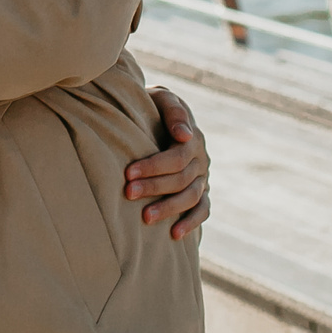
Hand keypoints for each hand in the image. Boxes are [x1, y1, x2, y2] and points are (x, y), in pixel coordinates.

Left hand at [126, 85, 210, 239]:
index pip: (177, 157)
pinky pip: (203, 210)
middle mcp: (201, 159)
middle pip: (181, 179)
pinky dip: (191, 222)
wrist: (158, 114)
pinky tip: (175, 234)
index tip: (128, 173)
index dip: (153, 166)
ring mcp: (203, 177)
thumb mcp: (162, 98)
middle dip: (154, 187)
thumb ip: (173, 111)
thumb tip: (185, 136)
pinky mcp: (201, 191)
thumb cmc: (153, 105)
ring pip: (191, 197)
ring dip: (169, 208)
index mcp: (192, 139)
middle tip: (128, 193)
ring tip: (145, 218)